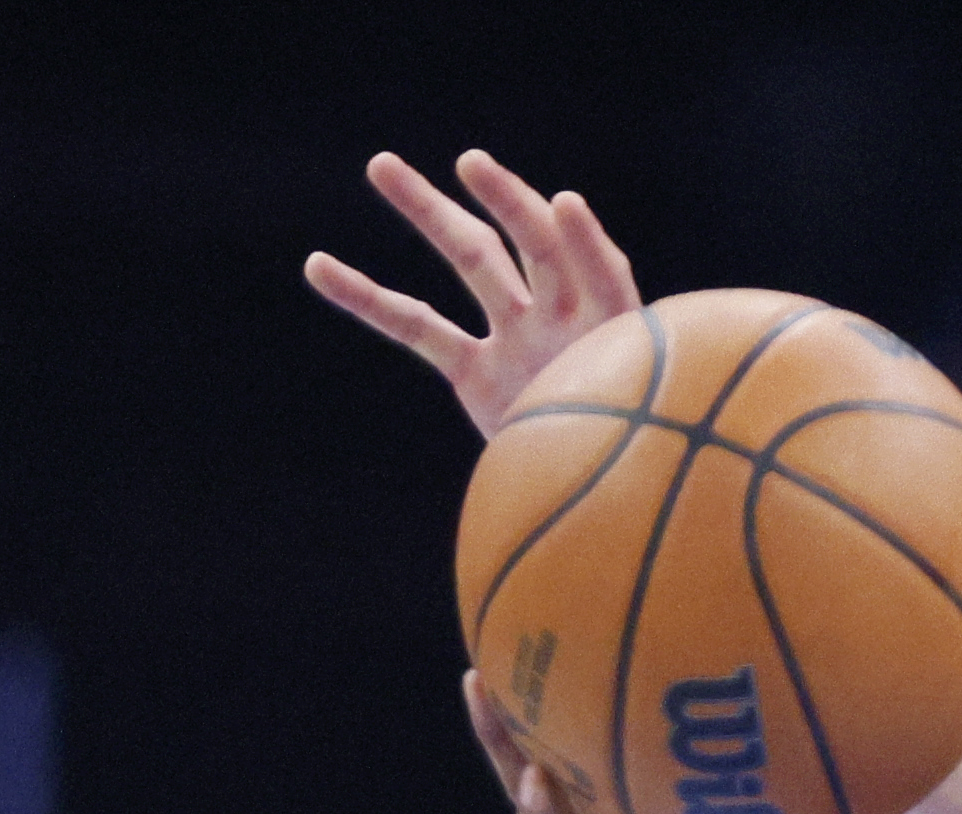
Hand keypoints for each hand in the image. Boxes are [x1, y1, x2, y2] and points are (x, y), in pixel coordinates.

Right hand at [306, 149, 641, 438]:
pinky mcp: (476, 371)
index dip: (587, 243)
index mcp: (620, 334)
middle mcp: (569, 321)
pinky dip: (370, 299)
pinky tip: (318, 267)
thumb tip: (607, 373)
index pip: (603, 276)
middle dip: (506, 203)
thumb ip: (633, 407)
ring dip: (427, 211)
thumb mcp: (643, 438)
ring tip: (381, 164)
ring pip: (472, 261)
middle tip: (471, 163)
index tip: (565, 205)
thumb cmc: (632, 469)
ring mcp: (520, 337)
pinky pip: (417, 327)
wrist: (601, 503)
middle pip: (536, 247)